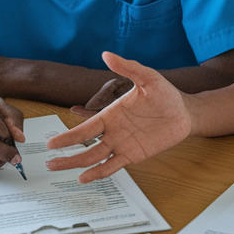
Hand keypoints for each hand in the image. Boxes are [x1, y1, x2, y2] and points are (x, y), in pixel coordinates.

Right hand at [45, 52, 190, 182]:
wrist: (185, 112)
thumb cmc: (165, 94)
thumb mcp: (147, 78)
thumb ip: (128, 67)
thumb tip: (106, 54)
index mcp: (111, 113)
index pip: (85, 128)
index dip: (68, 136)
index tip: (51, 143)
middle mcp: (112, 131)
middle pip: (84, 146)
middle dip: (66, 154)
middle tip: (48, 161)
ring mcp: (121, 145)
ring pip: (94, 158)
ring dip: (76, 164)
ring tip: (59, 170)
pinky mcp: (133, 155)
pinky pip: (113, 166)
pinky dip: (99, 173)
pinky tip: (85, 178)